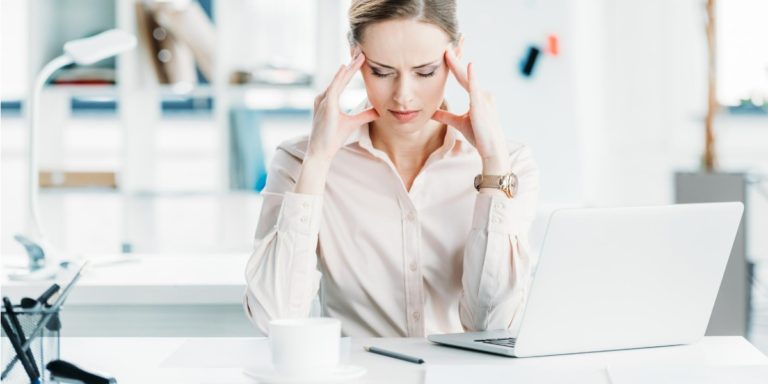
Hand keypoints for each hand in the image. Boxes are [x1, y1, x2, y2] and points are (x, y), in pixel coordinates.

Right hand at [307, 49, 378, 162]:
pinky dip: (340, 77)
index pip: (342, 81)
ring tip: (359, 56)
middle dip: (351, 64)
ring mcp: (324, 101)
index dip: (351, 69)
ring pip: (338, 80)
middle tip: (360, 50)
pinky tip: (346, 67)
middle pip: (340, 77)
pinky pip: (334, 88)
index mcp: (328, 100)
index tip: (360, 58)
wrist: (320, 152)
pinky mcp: (326, 107)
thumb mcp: (353, 123)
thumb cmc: (333, 139)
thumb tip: (378, 110)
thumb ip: (365, 115)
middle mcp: (324, 97)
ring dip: (349, 67)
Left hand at [431, 48, 509, 171]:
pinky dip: (472, 78)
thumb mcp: (458, 123)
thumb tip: (431, 113)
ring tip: (448, 52)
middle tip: (445, 46)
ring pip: (467, 79)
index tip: (446, 53)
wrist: (490, 149)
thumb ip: (445, 116)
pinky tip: (469, 66)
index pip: (463, 78)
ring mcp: (483, 99)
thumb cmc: (479, 136)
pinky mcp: (481, 106)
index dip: (455, 65)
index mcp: (477, 97)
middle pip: (464, 74)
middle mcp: (482, 94)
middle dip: (455, 59)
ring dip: (458, 65)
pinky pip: (475, 89)